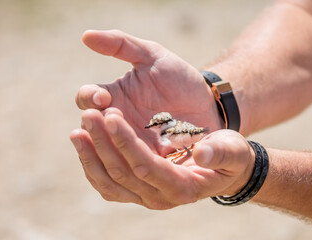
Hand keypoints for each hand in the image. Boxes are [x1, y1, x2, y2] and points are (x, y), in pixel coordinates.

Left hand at [70, 110, 253, 208]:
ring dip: (91, 155)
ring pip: (109, 181)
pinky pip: (107, 182)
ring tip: (78, 130)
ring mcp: (144, 195)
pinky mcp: (134, 188)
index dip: (127, 143)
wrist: (218, 163)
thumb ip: (222, 152)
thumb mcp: (233, 150)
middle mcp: (159, 196)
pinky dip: (92, 164)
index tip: (111, 116)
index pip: (146, 167)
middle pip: (122, 173)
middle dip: (103, 144)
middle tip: (89, 116)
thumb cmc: (227, 155)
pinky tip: (83, 143)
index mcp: (182, 187)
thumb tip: (201, 153)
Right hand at [76, 30, 221, 154]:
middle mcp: (114, 123)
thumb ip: (122, 44)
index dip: (89, 98)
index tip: (104, 98)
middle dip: (95, 126)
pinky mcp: (144, 163)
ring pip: (106, 152)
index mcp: (111, 98)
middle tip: (110, 119)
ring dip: (109, 147)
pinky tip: (134, 163)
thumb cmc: (178, 78)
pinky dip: (126, 167)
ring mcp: (127, 145)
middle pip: (91, 129)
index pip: (85, 99)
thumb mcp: (153, 56)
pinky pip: (128, 169)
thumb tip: (85, 36)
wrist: (205, 105)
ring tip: (122, 141)